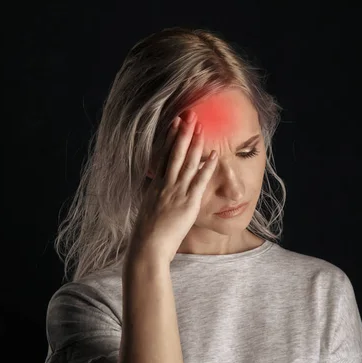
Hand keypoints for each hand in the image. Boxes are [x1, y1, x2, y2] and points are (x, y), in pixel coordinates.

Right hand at [128, 111, 217, 264]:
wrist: (147, 247)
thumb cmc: (147, 234)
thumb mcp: (149, 211)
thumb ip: (156, 198)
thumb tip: (158, 193)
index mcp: (155, 186)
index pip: (162, 155)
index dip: (169, 138)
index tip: (174, 123)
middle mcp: (165, 185)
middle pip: (174, 154)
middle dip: (182, 133)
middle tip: (189, 115)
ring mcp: (176, 193)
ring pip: (186, 163)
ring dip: (195, 144)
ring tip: (201, 128)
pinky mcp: (188, 203)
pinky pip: (199, 181)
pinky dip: (207, 167)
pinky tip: (214, 155)